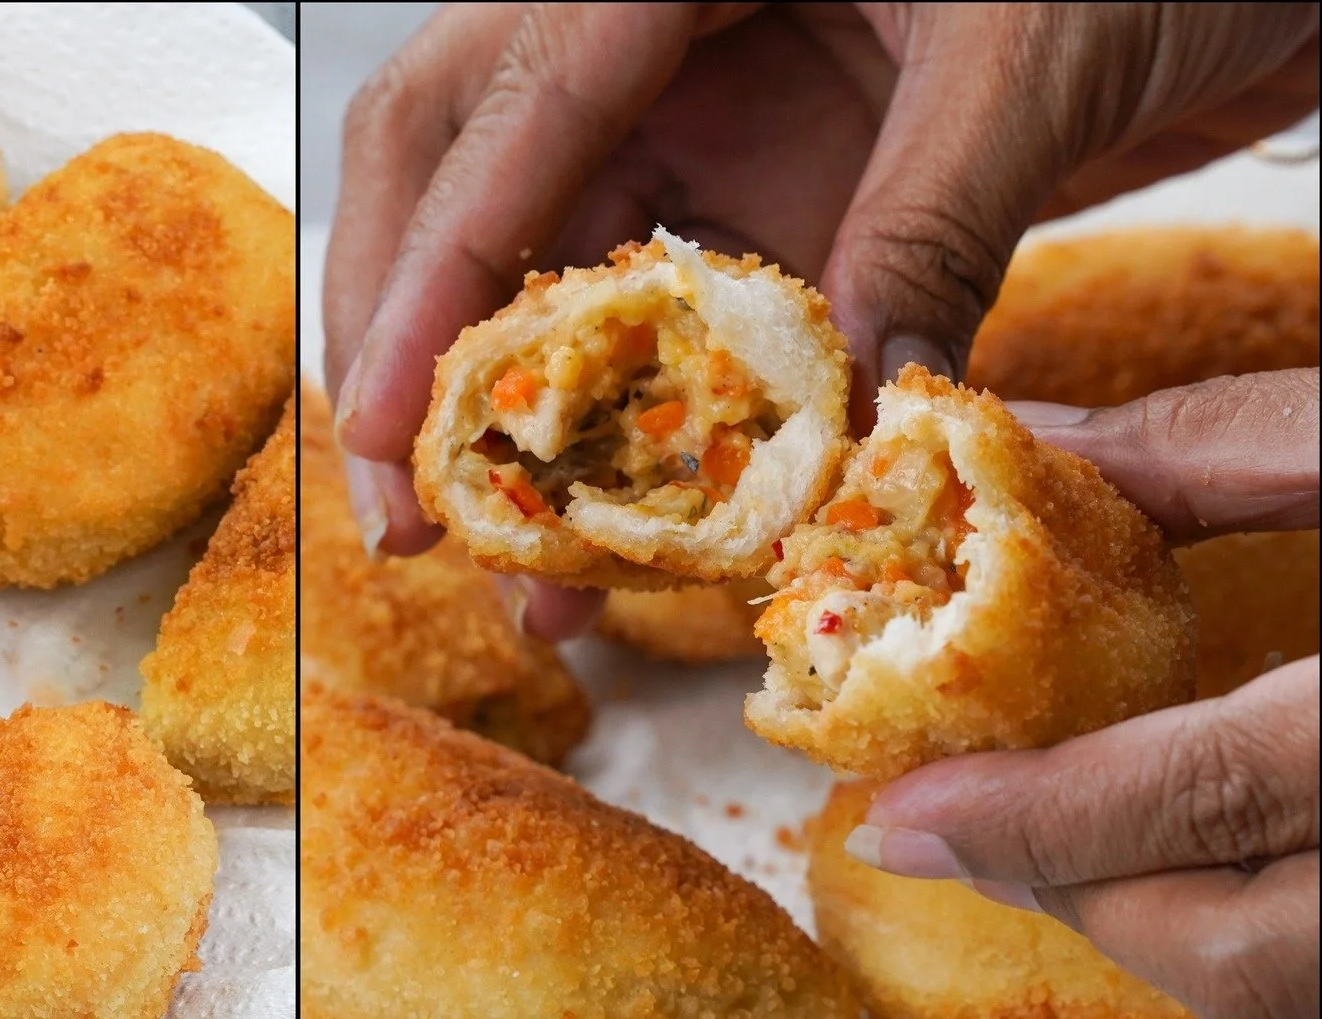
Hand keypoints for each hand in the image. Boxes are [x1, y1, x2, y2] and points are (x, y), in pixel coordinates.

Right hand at [322, 2, 1319, 636]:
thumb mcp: (1031, 57)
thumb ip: (926, 222)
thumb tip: (847, 416)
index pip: (503, 113)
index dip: (428, 277)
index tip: (386, 422)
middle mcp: (658, 26)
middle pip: (457, 173)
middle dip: (409, 339)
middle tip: (403, 501)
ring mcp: (711, 107)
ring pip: (552, 260)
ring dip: (525, 414)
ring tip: (519, 565)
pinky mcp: (776, 182)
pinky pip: (674, 309)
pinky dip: (648, 419)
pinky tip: (637, 523)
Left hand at [851, 368, 1321, 1018]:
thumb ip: (1225, 453)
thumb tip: (1018, 441)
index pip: (1198, 796)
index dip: (1032, 817)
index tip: (908, 818)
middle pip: (1233, 947)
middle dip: (1087, 893)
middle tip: (1001, 824)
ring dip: (1192, 963)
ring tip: (1129, 860)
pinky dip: (1294, 1011)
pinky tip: (1275, 913)